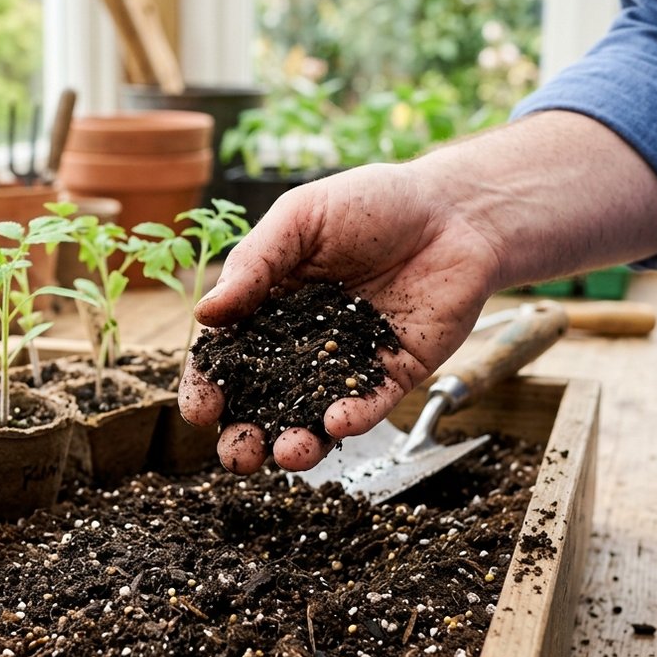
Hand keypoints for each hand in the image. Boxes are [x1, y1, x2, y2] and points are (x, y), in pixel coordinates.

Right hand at [179, 162, 503, 473]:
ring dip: (296, 443)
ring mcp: (348, 363)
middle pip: (263, 402)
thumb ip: (254, 263)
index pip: (228, 355)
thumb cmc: (373, 202)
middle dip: (244, 435)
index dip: (209, 385)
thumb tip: (205, 313)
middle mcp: (302, 343)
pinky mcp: (393, 373)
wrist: (456, 209)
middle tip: (236, 455)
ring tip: (287, 454)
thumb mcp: (301, 218)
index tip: (200, 409)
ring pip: (314, 416)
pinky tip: (337, 424)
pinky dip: (352, 420)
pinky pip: (369, 406)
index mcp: (268, 306)